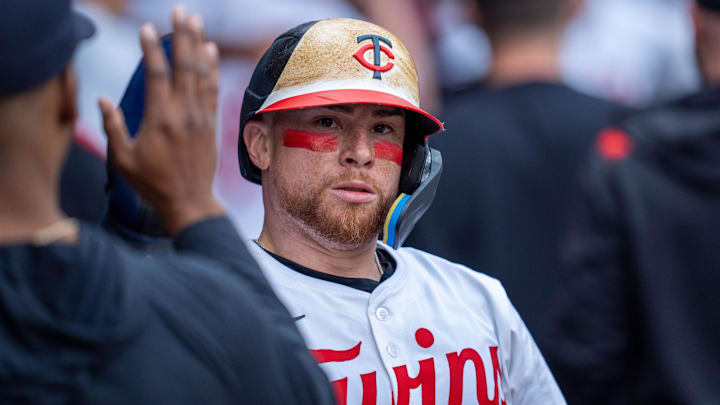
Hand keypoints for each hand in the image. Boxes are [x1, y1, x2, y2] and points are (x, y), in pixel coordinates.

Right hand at [99, 6, 223, 236]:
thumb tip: (102, 97)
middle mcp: (183, 113)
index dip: (152, 49)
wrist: (189, 202)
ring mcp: (201, 117)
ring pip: (202, 74)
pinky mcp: (211, 124)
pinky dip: (213, 68)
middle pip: (185, 66)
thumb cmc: (153, 183)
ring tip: (196, 21)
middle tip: (180, 10)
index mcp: (159, 119)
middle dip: (182, 35)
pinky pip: (213, 89)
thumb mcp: (123, 159)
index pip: (157, 75)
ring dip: (199, 44)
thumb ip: (112, 127)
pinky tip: (211, 51)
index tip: (147, 29)